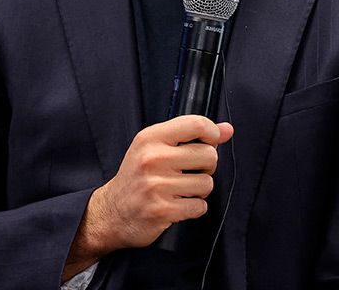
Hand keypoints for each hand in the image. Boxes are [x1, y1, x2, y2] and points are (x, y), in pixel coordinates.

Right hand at [63, 116, 233, 276]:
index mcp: (151, 138)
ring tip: (182, 190)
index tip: (209, 143)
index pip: (197, 124)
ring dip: (200, 190)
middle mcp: (153, 158)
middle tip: (190, 172)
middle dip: (206, 167)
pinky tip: (178, 205)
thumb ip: (192, 136)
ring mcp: (156, 185)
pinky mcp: (162, 210)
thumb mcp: (156, 148)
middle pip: (209, 155)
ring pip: (207, 183)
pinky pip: (199, 206)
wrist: (110, 213)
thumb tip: (227, 129)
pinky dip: (194, 208)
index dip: (212, 134)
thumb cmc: (137, 177)